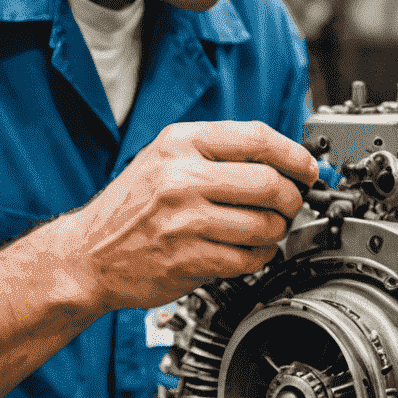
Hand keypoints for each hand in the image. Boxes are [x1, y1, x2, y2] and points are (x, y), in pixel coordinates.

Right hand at [54, 121, 318, 312]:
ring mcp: (184, 220)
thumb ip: (218, 154)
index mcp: (180, 144)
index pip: (257, 138)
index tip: (309, 169)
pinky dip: (259, 257)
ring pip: (265, 224)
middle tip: (289, 206)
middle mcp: (181, 177)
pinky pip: (249, 258)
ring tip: (265, 231)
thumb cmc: (133, 207)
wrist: (87, 255)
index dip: (295, 155)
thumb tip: (286, 160)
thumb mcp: (166, 160)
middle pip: (270, 183)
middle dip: (291, 199)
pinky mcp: (189, 259)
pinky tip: (248, 252)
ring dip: (276, 232)